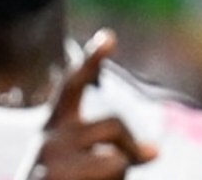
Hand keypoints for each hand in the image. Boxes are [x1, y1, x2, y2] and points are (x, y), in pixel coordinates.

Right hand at [26, 30, 156, 179]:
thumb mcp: (86, 163)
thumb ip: (117, 148)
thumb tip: (153, 150)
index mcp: (54, 126)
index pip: (73, 85)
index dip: (91, 61)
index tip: (109, 36)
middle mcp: (48, 137)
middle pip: (114, 123)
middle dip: (133, 145)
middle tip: (138, 160)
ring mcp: (50, 159)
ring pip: (116, 155)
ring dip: (121, 172)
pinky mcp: (56, 176)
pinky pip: (111, 166)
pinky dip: (115, 179)